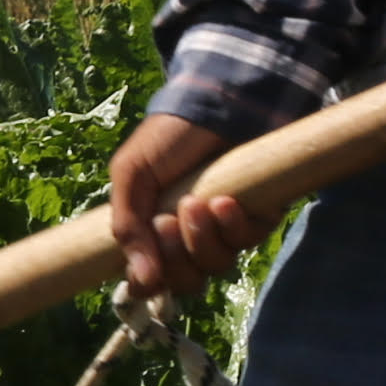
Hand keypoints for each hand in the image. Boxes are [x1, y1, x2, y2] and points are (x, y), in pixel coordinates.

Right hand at [106, 113, 266, 304]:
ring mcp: (225, 231)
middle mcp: (190, 238)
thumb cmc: (168, 138)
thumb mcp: (133, 175)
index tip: (145, 265)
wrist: (215, 103)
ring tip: (196, 202)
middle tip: (167, 222)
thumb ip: (128, 226)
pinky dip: (233, 225)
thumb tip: (140, 282)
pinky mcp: (257, 218)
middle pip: (187, 282)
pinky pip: (247, 242)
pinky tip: (225, 200)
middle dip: (176, 258)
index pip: (151, 281)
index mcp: (154, 232)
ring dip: (202, 238)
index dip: (149, 282)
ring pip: (217, 265)